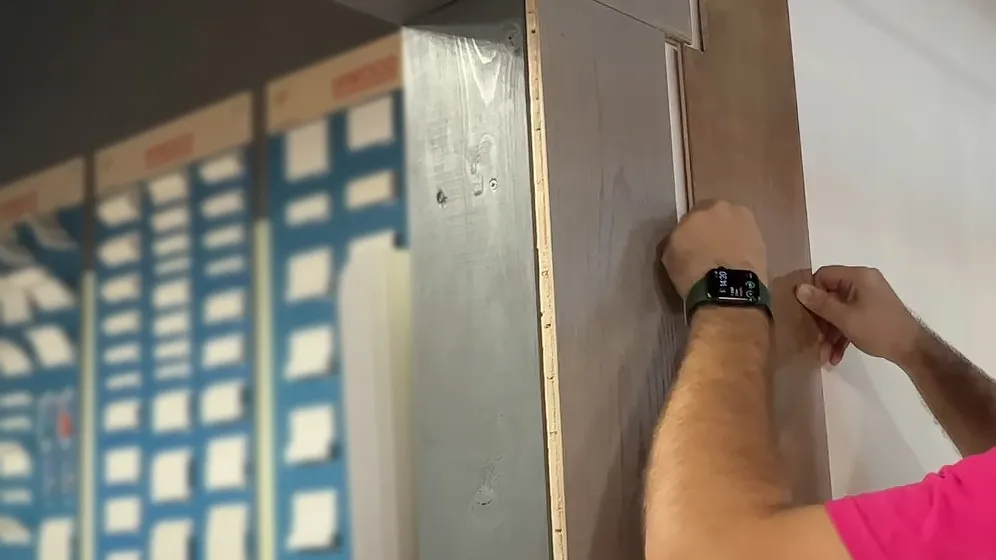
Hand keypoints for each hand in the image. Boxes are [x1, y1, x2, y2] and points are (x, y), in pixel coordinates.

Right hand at [662, 200, 767, 297]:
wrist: (727, 290)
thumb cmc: (691, 270)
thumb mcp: (669, 253)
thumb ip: (676, 237)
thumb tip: (681, 238)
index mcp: (703, 208)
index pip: (694, 214)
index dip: (691, 229)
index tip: (689, 244)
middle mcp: (728, 209)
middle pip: (718, 217)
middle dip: (712, 229)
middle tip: (706, 250)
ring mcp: (749, 224)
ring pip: (734, 228)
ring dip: (729, 238)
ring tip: (722, 260)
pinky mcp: (763, 243)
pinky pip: (747, 243)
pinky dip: (742, 250)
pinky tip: (734, 266)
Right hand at [795, 266, 921, 365]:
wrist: (913, 350)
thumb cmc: (879, 329)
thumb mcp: (846, 318)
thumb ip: (821, 303)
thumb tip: (798, 288)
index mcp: (859, 276)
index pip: (824, 275)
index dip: (811, 293)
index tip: (803, 313)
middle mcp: (863, 283)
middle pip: (830, 296)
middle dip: (821, 322)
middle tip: (814, 341)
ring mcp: (868, 299)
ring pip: (838, 312)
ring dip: (829, 334)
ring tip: (825, 356)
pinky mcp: (871, 313)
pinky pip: (849, 319)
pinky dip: (842, 336)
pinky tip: (836, 356)